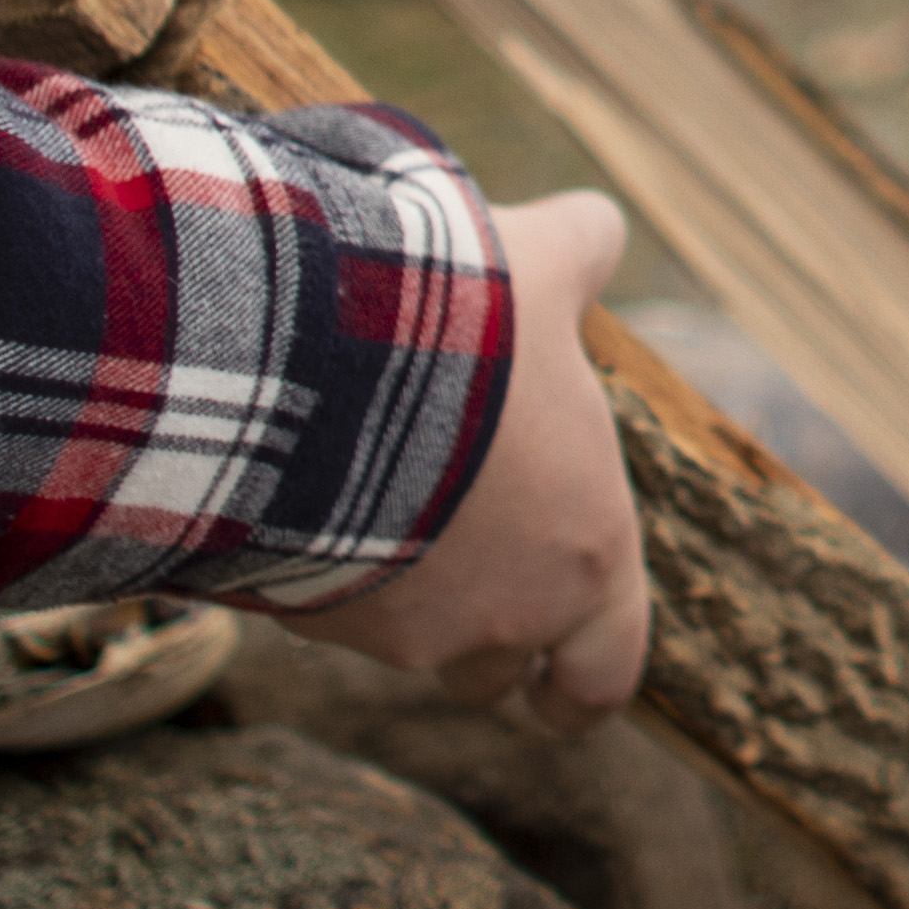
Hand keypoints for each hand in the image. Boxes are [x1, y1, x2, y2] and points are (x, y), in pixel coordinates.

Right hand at [275, 188, 648, 727]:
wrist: (314, 359)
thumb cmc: (460, 322)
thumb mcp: (535, 261)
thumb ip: (580, 251)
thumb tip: (596, 226)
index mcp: (588, 551)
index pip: (606, 674)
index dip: (585, 679)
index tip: (563, 682)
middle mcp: (503, 613)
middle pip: (499, 670)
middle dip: (488, 635)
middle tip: (464, 574)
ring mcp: (398, 629)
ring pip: (408, 648)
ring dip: (402, 603)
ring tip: (372, 502)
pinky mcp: (304, 614)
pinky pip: (318, 609)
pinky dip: (316, 568)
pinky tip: (302, 490)